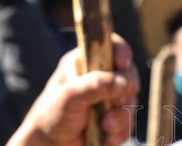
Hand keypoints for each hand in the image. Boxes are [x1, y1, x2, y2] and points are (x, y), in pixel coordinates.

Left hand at [8, 34, 138, 145]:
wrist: (50, 144)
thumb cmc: (52, 114)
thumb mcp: (69, 97)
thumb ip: (93, 86)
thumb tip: (123, 81)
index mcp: (85, 61)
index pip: (111, 45)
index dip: (122, 52)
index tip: (122, 65)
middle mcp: (99, 76)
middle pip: (129, 73)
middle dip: (125, 91)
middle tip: (116, 102)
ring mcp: (109, 97)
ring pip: (131, 100)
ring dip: (122, 116)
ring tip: (105, 127)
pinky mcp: (114, 117)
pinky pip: (130, 121)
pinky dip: (122, 131)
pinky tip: (107, 138)